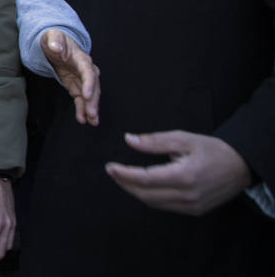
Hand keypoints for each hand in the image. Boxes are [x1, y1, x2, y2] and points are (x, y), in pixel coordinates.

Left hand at [40, 29, 99, 125]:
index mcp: (81, 58)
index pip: (88, 72)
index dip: (89, 84)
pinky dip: (82, 109)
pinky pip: (81, 100)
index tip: (87, 95)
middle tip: (92, 114)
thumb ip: (55, 41)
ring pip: (90, 96)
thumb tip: (56, 47)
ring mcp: (82, 80)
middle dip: (93, 101)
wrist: (55, 44)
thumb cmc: (55, 39)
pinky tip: (83, 119)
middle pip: (93, 87)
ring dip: (91, 109)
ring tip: (92, 121)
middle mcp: (86, 70)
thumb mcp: (53, 36)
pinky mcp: (77, 87)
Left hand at [105, 131, 251, 215]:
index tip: (110, 167)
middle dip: (125, 184)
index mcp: (184, 176)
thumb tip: (128, 140)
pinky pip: (165, 206)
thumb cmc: (212, 149)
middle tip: (113, 171)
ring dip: (135, 191)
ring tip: (123, 177)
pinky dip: (150, 197)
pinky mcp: (195, 210)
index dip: (124, 174)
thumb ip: (155, 141)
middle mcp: (188, 195)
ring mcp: (192, 206)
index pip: (145, 179)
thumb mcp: (183, 138)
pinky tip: (142, 186)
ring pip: (154, 203)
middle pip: (146, 195)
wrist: (240, 166)